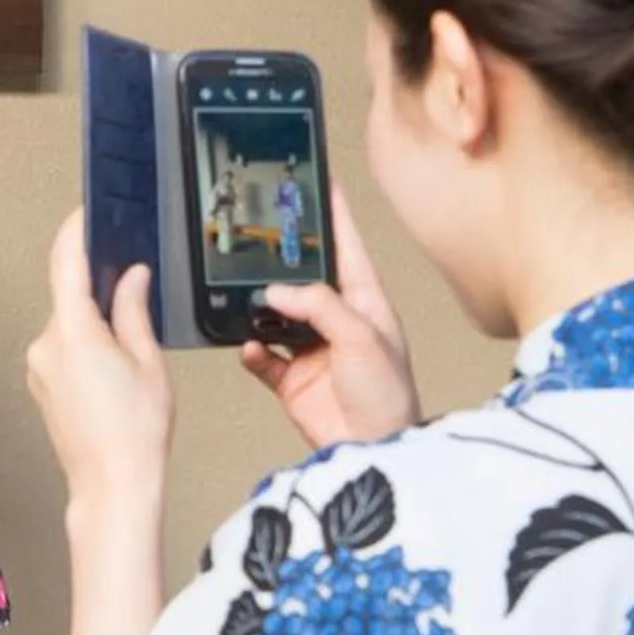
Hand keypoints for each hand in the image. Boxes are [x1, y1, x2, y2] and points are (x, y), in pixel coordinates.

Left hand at [25, 209, 174, 512]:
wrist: (112, 485)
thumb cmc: (135, 432)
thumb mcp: (147, 360)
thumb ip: (135, 310)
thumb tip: (132, 278)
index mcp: (72, 331)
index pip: (66, 263)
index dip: (75, 232)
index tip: (86, 214)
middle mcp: (45, 345)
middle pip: (70, 297)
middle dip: (100, 289)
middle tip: (135, 289)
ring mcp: (39, 367)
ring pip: (68, 326)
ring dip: (95, 324)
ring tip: (132, 348)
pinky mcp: (42, 386)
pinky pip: (63, 349)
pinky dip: (86, 345)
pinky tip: (114, 368)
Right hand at [238, 182, 420, 446]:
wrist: (374, 451)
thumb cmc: (388, 397)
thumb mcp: (362, 338)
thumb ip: (319, 307)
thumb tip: (276, 291)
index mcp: (365, 303)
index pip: (347, 248)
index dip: (334, 216)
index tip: (319, 183)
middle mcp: (337, 322)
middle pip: (303, 279)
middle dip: (280, 262)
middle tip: (257, 238)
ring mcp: (313, 350)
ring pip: (276, 316)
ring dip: (259, 310)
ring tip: (245, 299)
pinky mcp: (292, 380)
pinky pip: (263, 357)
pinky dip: (252, 351)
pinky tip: (248, 347)